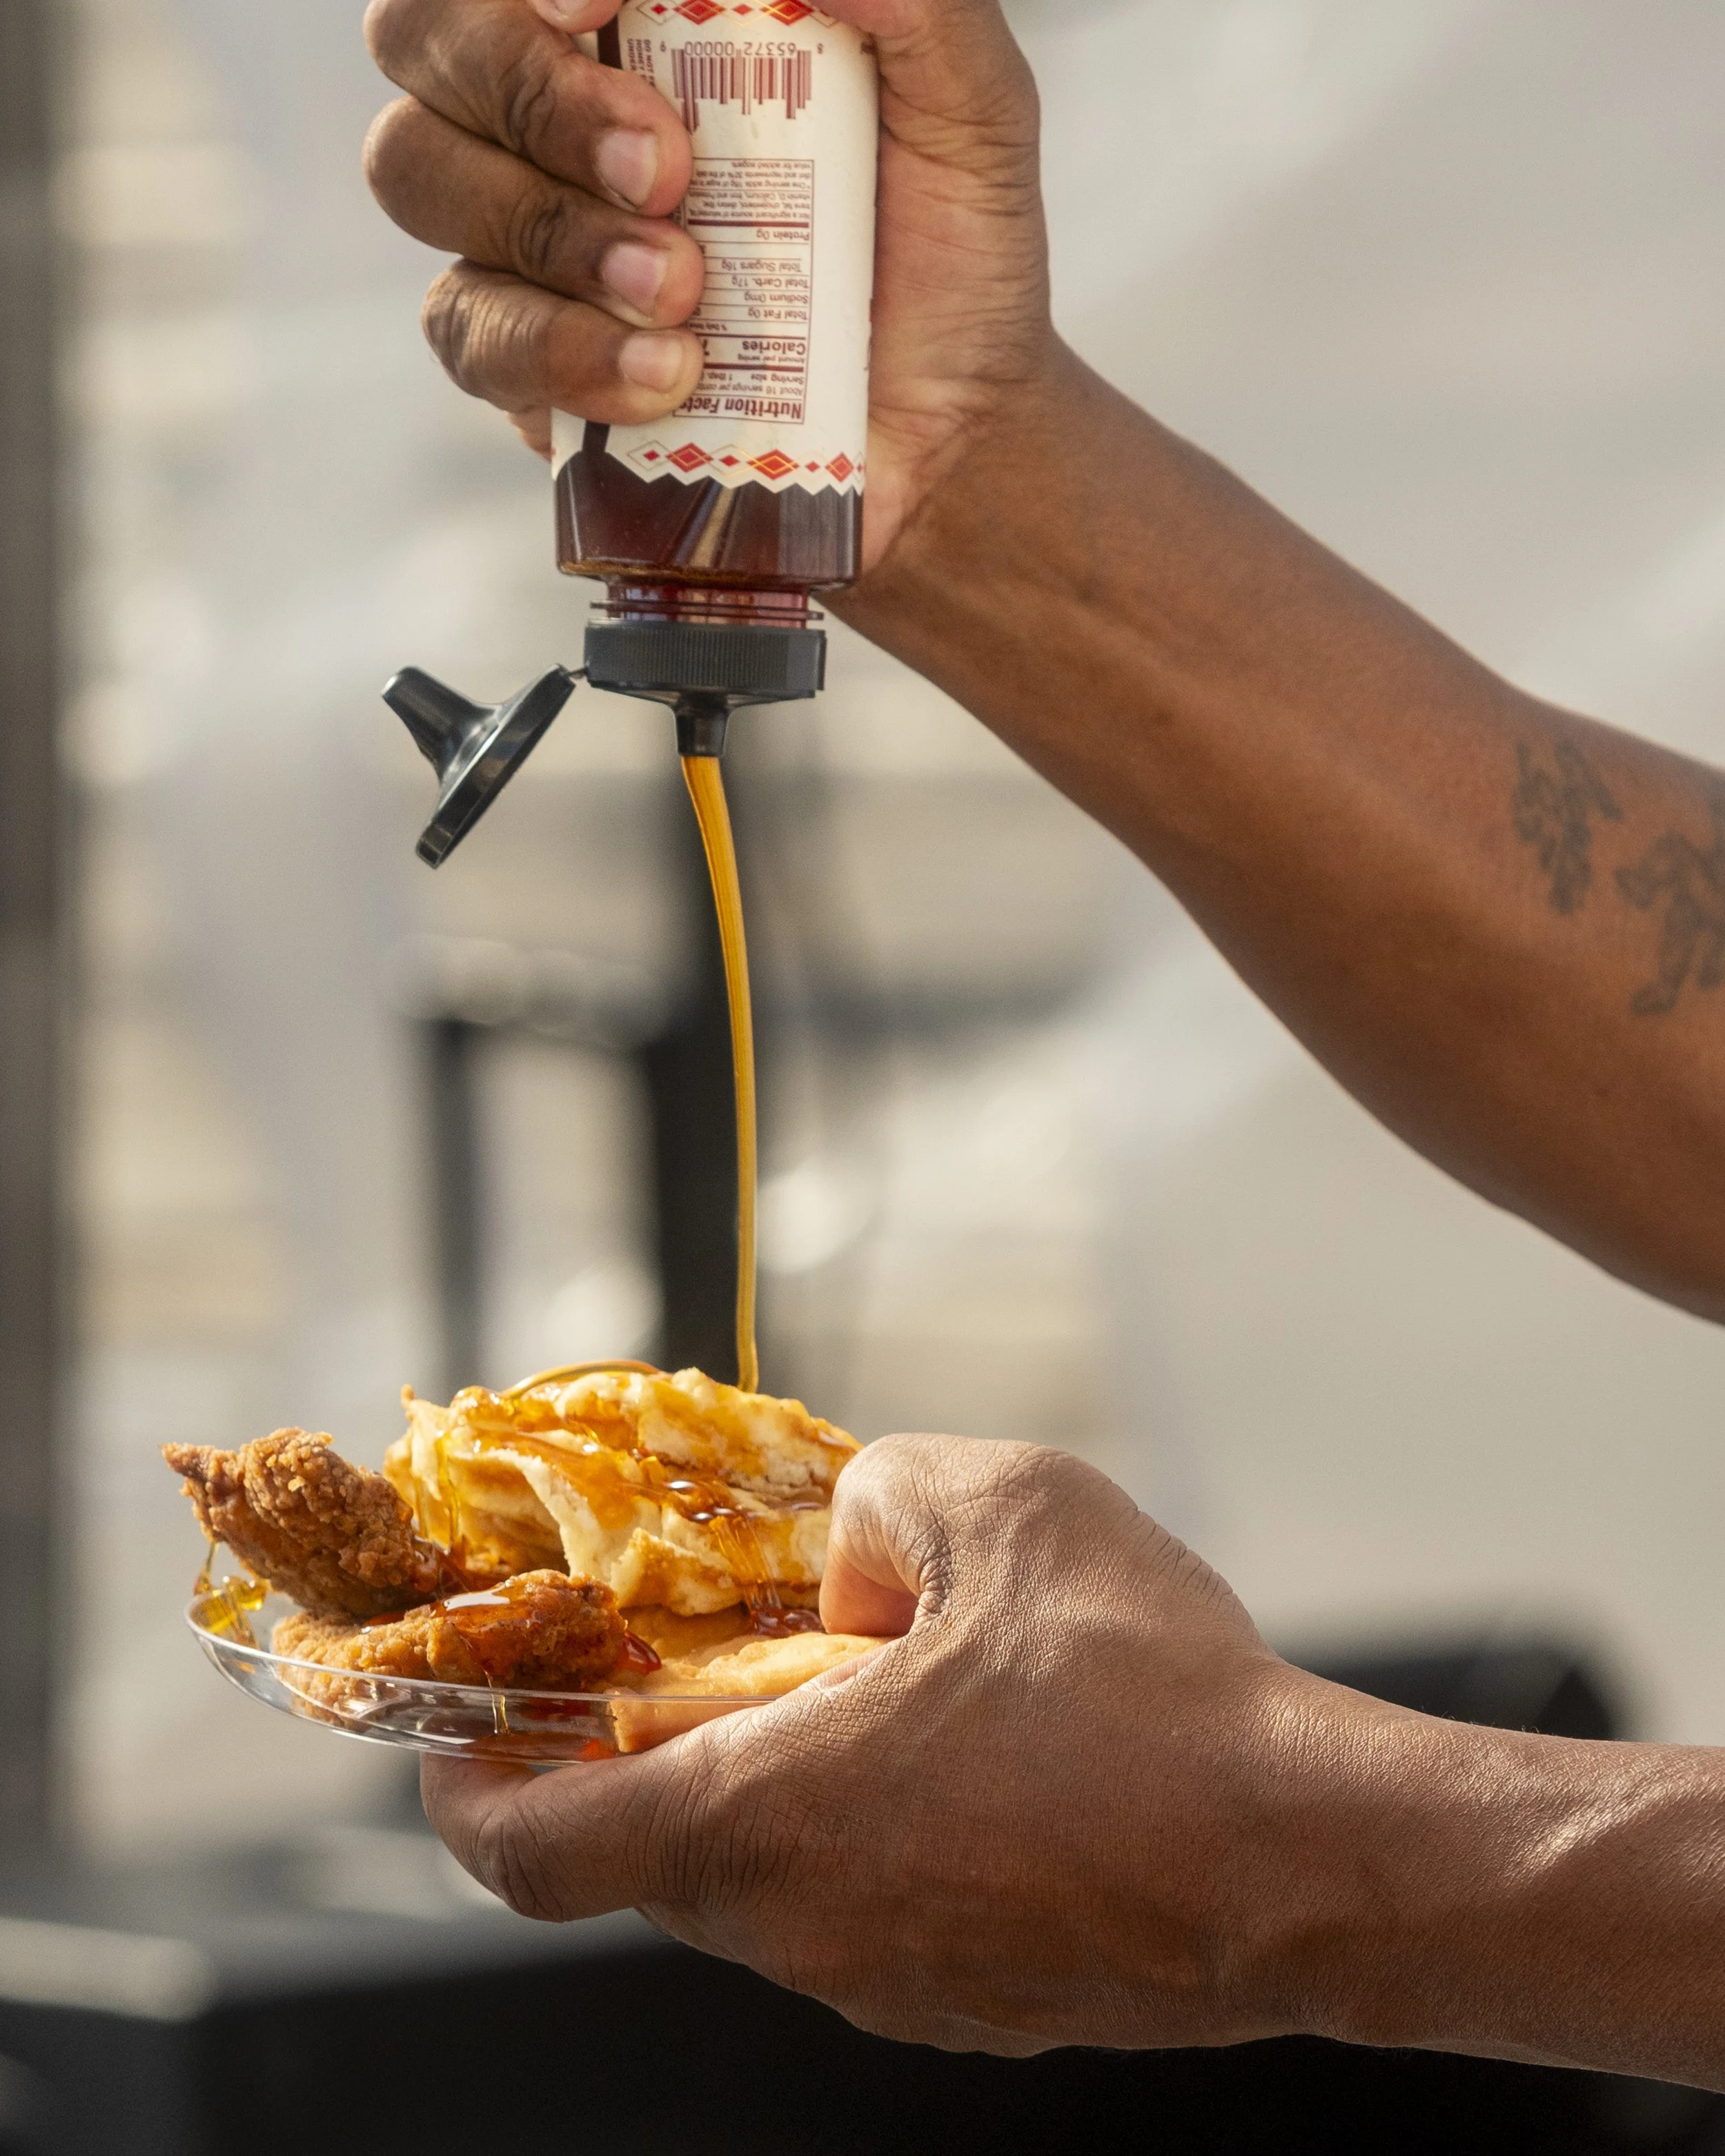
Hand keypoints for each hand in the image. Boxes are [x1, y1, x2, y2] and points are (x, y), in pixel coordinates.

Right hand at [361, 0, 1052, 572]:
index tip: (602, 3)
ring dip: (549, 228)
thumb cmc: (949, 256)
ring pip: (420, 173)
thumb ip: (907, 2)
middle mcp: (554, 112)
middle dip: (534, 93)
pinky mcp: (525, 364)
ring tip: (682, 291)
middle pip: (427, 40)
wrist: (952, 437)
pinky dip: (563, 350)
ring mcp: (523, 236)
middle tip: (666, 168)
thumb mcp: (967, 106)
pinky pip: (471, 333)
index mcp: (642, 19)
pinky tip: (668, 376)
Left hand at [421, 1434, 1360, 2053]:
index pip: (529, 1855)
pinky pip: (873, 1917)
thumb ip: (871, 1498)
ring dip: (781, 1789)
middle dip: (654, 1754)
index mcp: (765, 1826)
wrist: (1316, 1864)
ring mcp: (893, 1992)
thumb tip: (843, 1552)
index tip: (459, 1730)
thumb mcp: (994, 1506)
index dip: (464, 1790)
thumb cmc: (1149, 1691)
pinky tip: (974, 1758)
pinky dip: (870, 1838)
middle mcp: (806, 1936)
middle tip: (707, 1658)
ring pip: (774, 1885)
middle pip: (656, 1856)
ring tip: (876, 1688)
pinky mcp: (978, 2013)